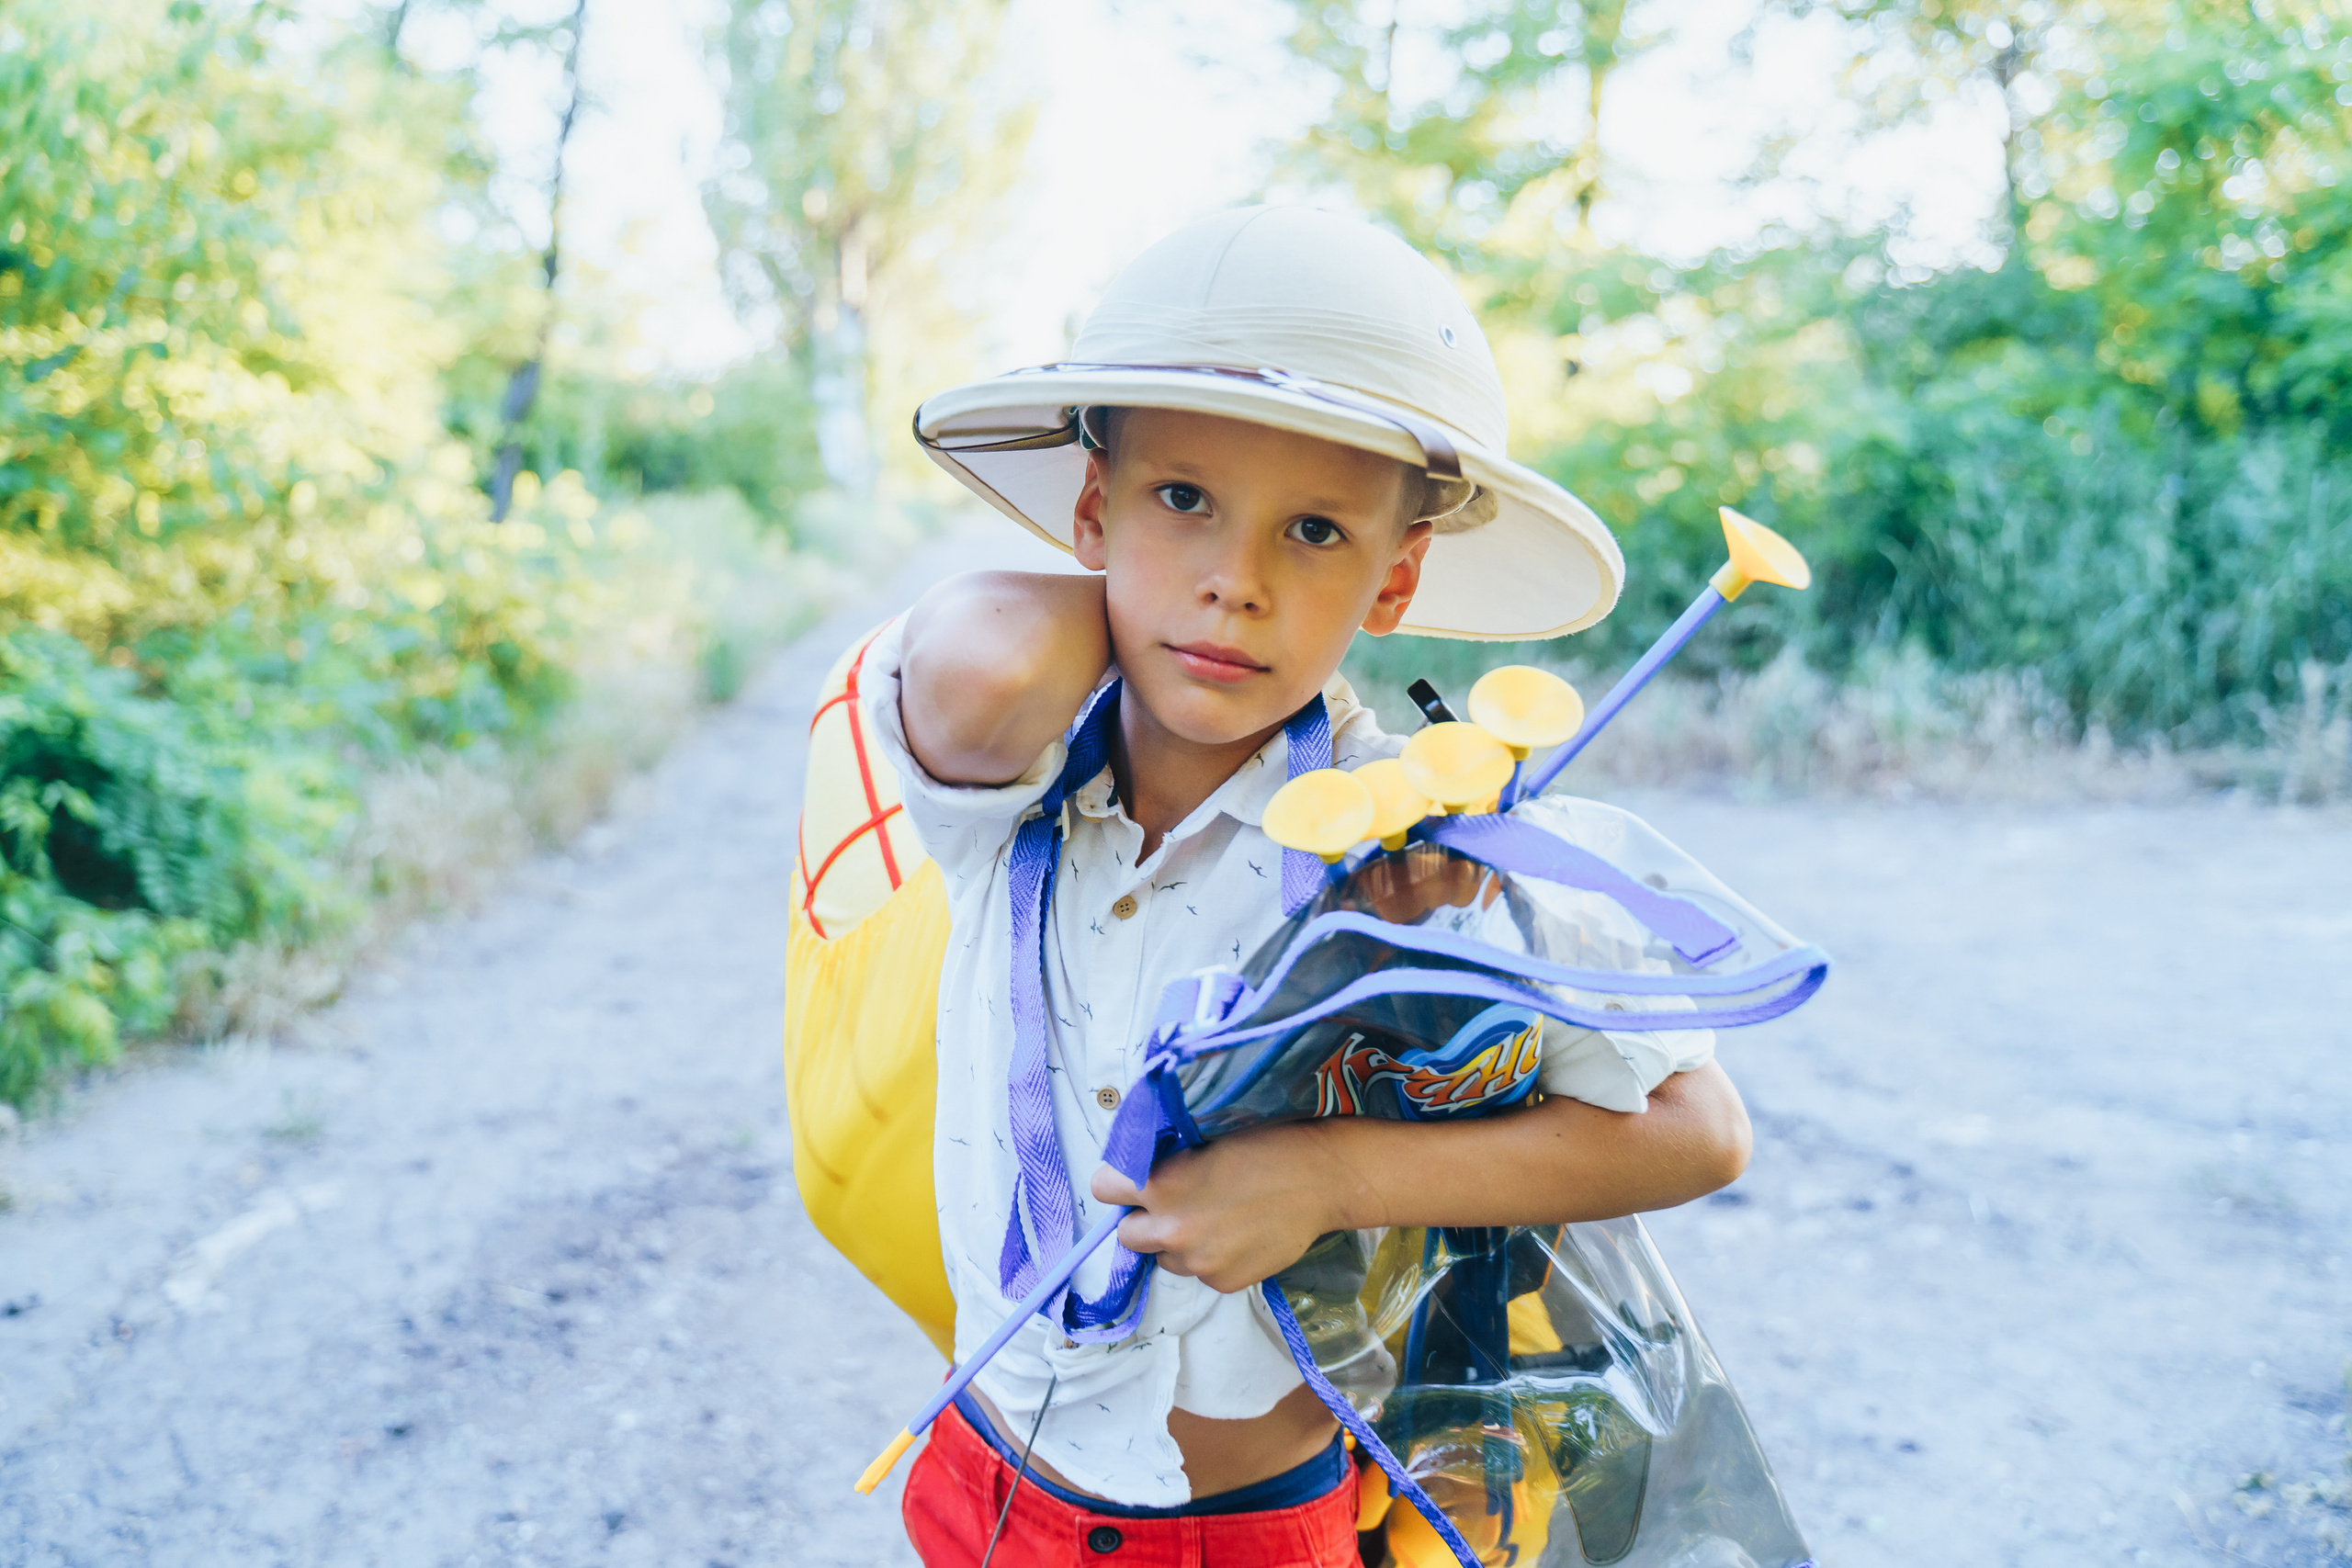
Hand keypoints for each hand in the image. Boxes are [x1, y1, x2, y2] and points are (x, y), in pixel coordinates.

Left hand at [1088, 1122, 1350, 1293]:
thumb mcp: (1202, 1143)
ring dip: (1177, 1243)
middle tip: (1172, 1205)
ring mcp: (1198, 1262)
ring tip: (1213, 1220)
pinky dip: (1211, 1259)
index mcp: (1161, 1184)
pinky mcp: (1223, 1283)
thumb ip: (1165, 1166)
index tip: (1133, 1183)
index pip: (1104, 1189)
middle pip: (1127, 1235)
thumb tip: (1137, 1180)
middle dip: (1143, 1220)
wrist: (1320, 1179)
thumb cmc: (1263, 1147)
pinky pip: (1200, 1273)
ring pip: (1165, 1258)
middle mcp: (1172, 1228)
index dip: (1119, 1185)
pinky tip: (1237, 1236)